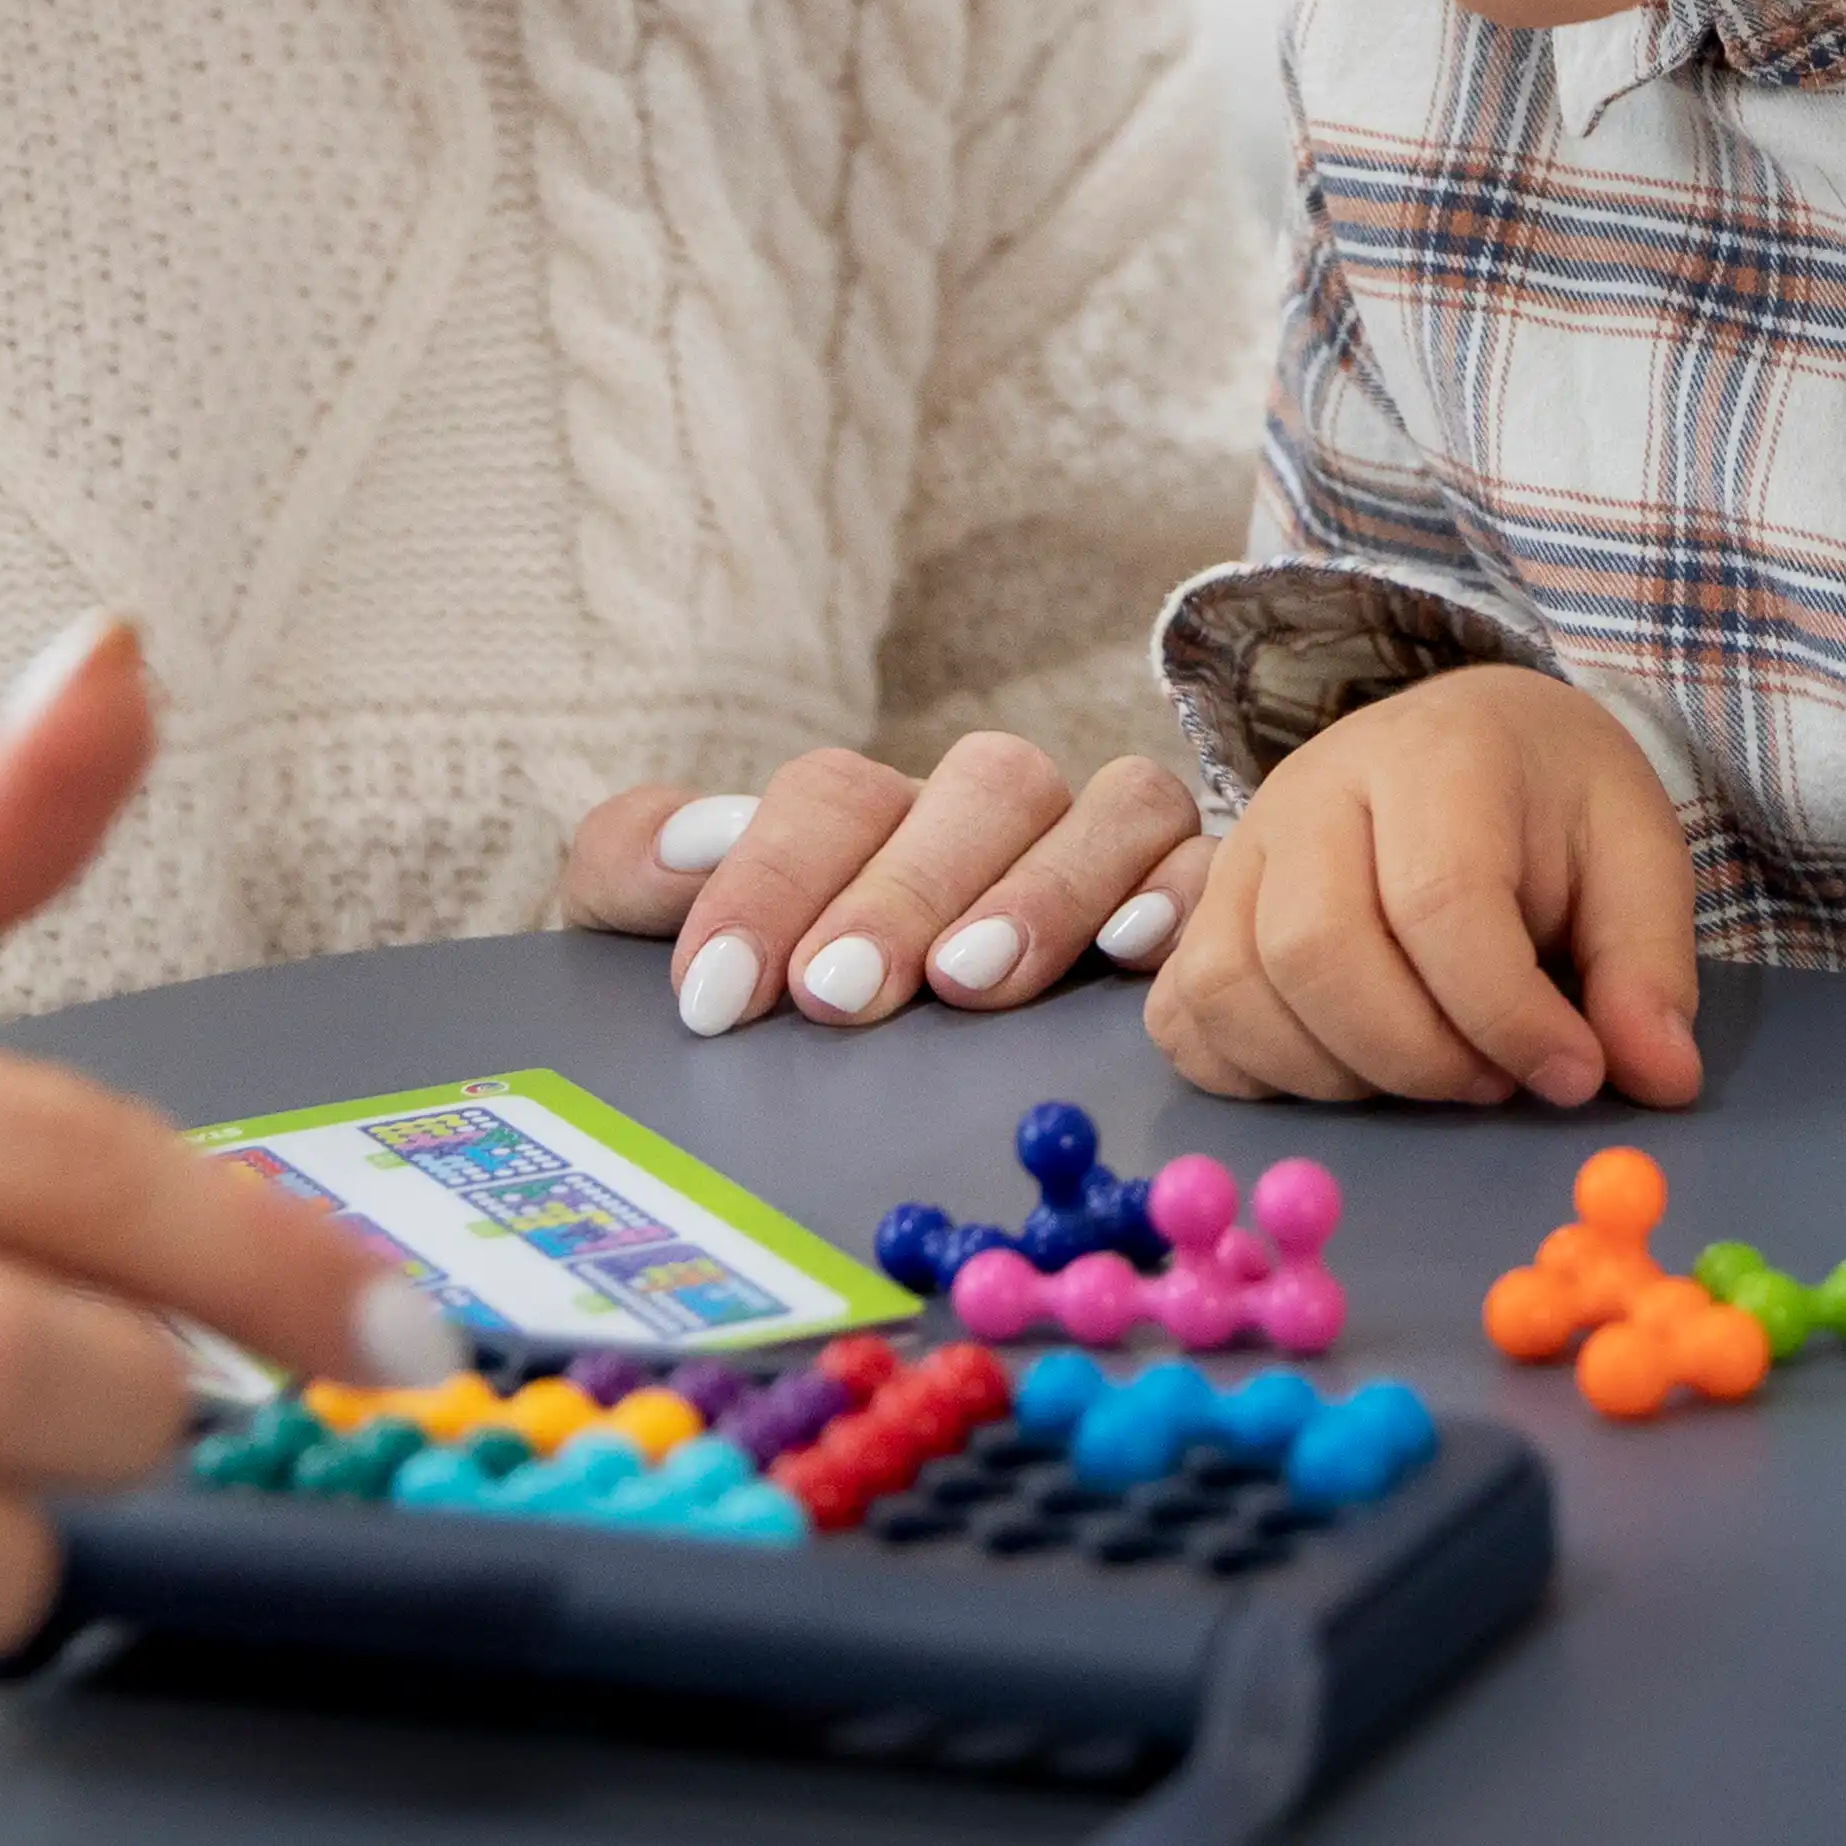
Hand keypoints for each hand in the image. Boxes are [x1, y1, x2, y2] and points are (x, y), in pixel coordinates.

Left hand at [556, 730, 1203, 1030]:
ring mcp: (1101, 850)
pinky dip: (1177, 895)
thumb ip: (637, 867)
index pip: (834, 793)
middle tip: (838, 995)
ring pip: (1115, 804)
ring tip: (972, 984)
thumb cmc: (773, 1001)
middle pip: (987, 781)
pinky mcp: (1191, 899)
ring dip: (1044, 890)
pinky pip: (1208, 865)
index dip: (774, 878)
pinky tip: (1128, 954)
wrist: (831, 1063)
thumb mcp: (669, 934)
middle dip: (908, 889)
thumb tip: (680, 851)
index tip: (719, 994)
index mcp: (871, 814)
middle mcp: (993, 816)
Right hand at [1139, 666, 1704, 1113]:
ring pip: (1235, 990)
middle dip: (1418, 1056)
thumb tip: (1659, 1081)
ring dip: (1338, 1074)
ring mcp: (1238, 850)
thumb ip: (1647, 967)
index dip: (1507, 1016)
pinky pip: (1184, 1016)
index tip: (1576, 1074)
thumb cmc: (1553, 805)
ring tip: (1431, 1067)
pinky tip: (1344, 1069)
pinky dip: (1253, 1072)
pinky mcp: (1199, 911)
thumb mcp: (1636, 858)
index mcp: (1434, 754)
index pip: (1440, 901)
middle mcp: (1312, 789)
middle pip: (1317, 952)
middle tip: (1496, 1082)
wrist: (1469, 739)